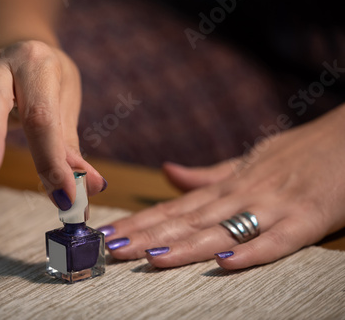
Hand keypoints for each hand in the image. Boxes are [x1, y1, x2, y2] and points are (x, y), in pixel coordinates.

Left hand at [101, 105, 344, 269]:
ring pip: (221, 229)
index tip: (110, 233)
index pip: (174, 207)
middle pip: (187, 221)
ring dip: (185, 245)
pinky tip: (222, 262)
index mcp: (226, 186)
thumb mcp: (245, 162)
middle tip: (112, 249)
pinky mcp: (307, 219)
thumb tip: (168, 172)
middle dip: (147, 236)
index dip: (140, 222)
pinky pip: (276, 240)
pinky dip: (251, 252)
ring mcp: (272, 206)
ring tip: (149, 258)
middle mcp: (241, 195)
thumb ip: (206, 175)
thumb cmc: (295, 154)